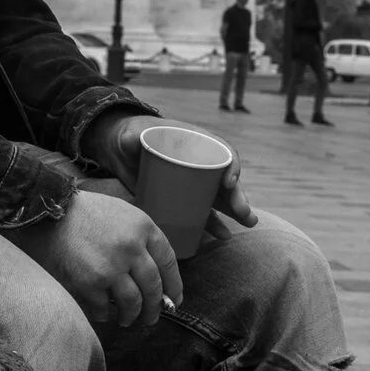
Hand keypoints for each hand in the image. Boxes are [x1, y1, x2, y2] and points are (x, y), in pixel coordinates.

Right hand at [8, 189, 179, 330]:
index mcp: (143, 227)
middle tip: (152, 317)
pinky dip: (105, 314)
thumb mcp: (123, 213)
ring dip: (132, 316)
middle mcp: (131, 248)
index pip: (169, 262)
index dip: (174, 285)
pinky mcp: (90, 282)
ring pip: (133, 302)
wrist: (51, 210)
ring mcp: (111, 267)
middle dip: (155, 307)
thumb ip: (142, 238)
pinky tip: (103, 313)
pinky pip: (104, 308)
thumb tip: (156, 275)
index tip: (174, 299)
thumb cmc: (87, 212)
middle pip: (153, 287)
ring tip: (127, 320)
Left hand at [87, 112, 258, 228]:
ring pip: (220, 197)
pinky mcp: (183, 198)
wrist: (121, 150)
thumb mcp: (132, 135)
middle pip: (225, 178)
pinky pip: (203, 212)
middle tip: (245, 213)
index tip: (228, 182)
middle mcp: (200, 161)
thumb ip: (132, 137)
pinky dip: (213, 223)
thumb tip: (133, 141)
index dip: (230, 165)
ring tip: (248, 222)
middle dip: (238, 196)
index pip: (221, 151)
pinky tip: (223, 235)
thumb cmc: (131, 136)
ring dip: (235, 211)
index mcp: (195, 141)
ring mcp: (193, 182)